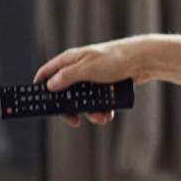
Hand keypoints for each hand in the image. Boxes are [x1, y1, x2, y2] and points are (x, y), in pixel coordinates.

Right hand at [32, 36, 149, 128]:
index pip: (48, 72)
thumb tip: (50, 85)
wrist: (144, 60)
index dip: (40, 85)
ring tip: (102, 118)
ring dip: (91, 111)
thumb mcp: (88, 68)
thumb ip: (68, 77)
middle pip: (65, 91)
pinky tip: (109, 114)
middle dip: (71, 108)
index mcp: (71, 60)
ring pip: (84, 99)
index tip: (36, 101)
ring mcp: (93, 77)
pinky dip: (102, 108)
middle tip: (74, 121)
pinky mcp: (105, 84)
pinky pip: (98, 100)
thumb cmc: (115, 60)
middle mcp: (79, 68)